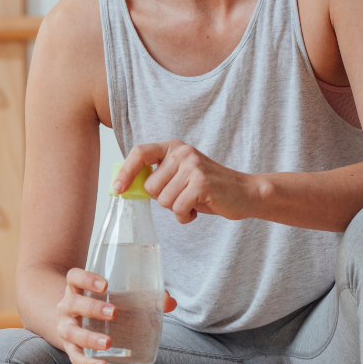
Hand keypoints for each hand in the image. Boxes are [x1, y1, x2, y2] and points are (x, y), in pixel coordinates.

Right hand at [56, 268, 176, 363]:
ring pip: (71, 332)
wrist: (72, 322)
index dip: (86, 279)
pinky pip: (75, 357)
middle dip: (92, 308)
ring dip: (88, 337)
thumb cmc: (98, 306)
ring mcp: (66, 328)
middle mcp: (67, 307)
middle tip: (113, 313)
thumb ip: (141, 298)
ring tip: (108, 343)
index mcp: (76, 289)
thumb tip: (169, 301)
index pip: (74, 278)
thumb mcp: (112, 298)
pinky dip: (87, 363)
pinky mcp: (70, 348)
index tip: (105, 285)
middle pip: (72, 303)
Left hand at [115, 140, 262, 223]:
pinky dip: (185, 215)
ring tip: (193, 201)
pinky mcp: (201, 184)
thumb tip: (124, 186)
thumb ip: (157, 176)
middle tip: (182, 196)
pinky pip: (177, 208)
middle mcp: (181, 153)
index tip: (117, 188)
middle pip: (150, 186)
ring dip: (176, 208)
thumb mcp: (180, 175)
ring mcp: (192, 167)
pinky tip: (198, 208)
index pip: (139, 152)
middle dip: (163, 199)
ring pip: (163, 200)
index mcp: (173, 147)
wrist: (245, 192)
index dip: (125, 171)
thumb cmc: (207, 187)